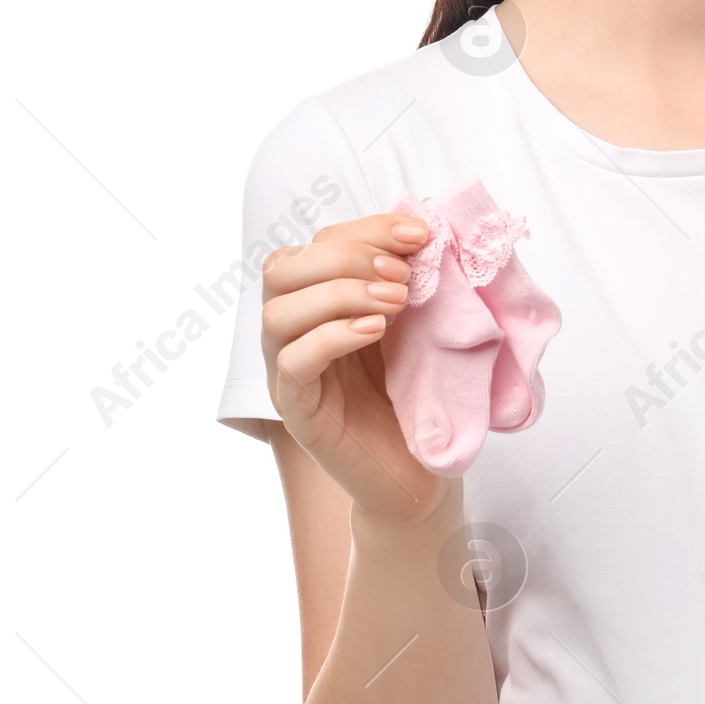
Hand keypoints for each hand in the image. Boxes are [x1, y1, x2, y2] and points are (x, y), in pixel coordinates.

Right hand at [259, 213, 448, 522]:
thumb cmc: (419, 397)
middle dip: (346, 258)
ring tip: (396, 304)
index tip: (418, 234)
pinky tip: (375, 332)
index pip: (317, 244)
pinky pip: (291, 362)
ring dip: (340, 294)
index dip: (364, 230)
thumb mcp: (417, 328)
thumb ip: (411, 284)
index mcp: (319, 305)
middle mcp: (293, 333)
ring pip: (277, 312)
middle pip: (283, 268)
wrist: (419, 473)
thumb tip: (427, 233)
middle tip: (402, 276)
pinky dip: (331, 337)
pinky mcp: (296, 411)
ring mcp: (288, 373)